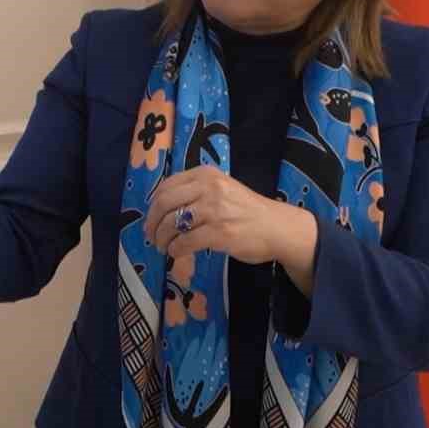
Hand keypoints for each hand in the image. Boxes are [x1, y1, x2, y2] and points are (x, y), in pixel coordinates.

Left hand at [143, 165, 318, 289]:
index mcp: (206, 175)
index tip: (151, 218)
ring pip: (172, 224)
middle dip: (152, 223)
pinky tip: (176, 252)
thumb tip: (163, 208)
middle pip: (164, 204)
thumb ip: (196, 192)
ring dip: (162, 238)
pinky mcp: (219, 233)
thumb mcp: (222, 189)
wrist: (278, 227)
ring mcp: (214, 210)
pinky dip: (175, 249)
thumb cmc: (248, 210)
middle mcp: (208, 188)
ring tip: (163, 246)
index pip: (167, 186)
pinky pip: (185, 242)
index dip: (153, 205)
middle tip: (151, 235)